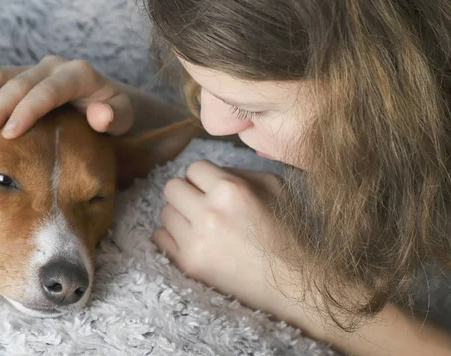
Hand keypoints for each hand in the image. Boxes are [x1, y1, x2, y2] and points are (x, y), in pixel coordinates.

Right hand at [0, 56, 133, 139]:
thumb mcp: (121, 117)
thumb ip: (114, 116)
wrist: (103, 103)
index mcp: (78, 75)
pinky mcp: (16, 77)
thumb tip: (100, 115)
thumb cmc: (112, 114)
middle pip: (18, 82)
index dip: (28, 110)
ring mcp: (31, 70)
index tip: (10, 134)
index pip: (49, 90)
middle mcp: (52, 67)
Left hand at [153, 160, 304, 320]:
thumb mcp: (273, 187)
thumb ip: (239, 172)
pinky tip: (192, 241)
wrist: (290, 281)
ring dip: (180, 215)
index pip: (193, 168)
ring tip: (200, 226)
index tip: (212, 189)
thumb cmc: (285, 231)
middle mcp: (208, 213)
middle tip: (201, 205)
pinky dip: (172, 237)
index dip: (203, 177)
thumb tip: (211, 173)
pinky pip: (159, 238)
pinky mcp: (188, 264)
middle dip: (186, 192)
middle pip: (171, 187)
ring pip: (165, 212)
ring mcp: (195, 241)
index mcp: (230, 189)